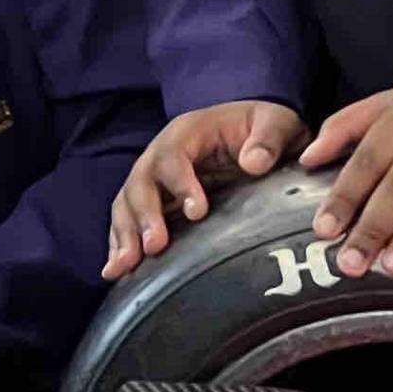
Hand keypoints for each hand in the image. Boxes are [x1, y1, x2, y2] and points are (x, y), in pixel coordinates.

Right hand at [106, 101, 307, 276]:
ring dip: (125, 235)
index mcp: (187, 132)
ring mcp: (153, 179)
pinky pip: (127, 220)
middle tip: (155, 246)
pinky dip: (119, 243)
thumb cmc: (261, 126)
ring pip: (126, 203)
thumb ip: (269, 138)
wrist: (252, 131)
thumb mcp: (275, 122)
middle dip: (144, 215)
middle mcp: (161, 154)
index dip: (180, 184)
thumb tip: (253, 163)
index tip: (197, 213)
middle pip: (140, 182)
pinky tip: (117, 269)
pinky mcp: (154, 200)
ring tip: (124, 266)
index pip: (173, 156)